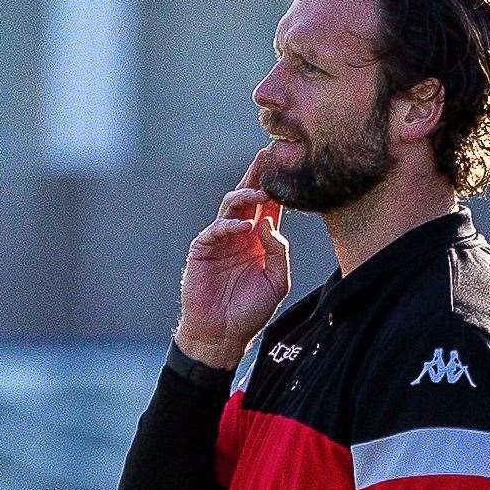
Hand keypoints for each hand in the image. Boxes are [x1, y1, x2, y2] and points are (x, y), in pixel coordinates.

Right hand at [177, 149, 289, 369]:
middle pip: (248, 197)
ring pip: (230, 206)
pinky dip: (228, 225)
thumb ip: (279, 251)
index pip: (269, 206)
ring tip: (260, 192)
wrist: (222, 335)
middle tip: (267, 154)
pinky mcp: (202, 250)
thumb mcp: (277, 282)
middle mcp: (240, 234)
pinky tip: (243, 227)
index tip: (287, 163)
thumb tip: (269, 222)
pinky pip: (214, 230)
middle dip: (257, 176)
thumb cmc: (250, 311)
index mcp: (259, 240)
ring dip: (245, 196)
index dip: (276, 187)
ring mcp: (220, 240)